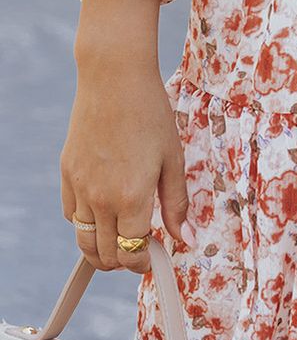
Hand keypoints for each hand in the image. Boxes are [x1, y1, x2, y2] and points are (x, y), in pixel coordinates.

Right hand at [59, 0, 190, 274]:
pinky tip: (103, 211)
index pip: (133, 252)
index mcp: (131, 197)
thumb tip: (186, 240)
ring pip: (83, 239)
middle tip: (142, 250)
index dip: (144, 262)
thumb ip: (177, 204)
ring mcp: (79, 186)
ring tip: (122, 237)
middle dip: (125, 261)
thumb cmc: (151, 114)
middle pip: (105, 254)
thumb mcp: (173, 158)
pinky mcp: (66, 172)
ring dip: (102, 248)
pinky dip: (85, 223)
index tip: (156, 256)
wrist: (115, 77)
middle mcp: (100, 198)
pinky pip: (71, 214)